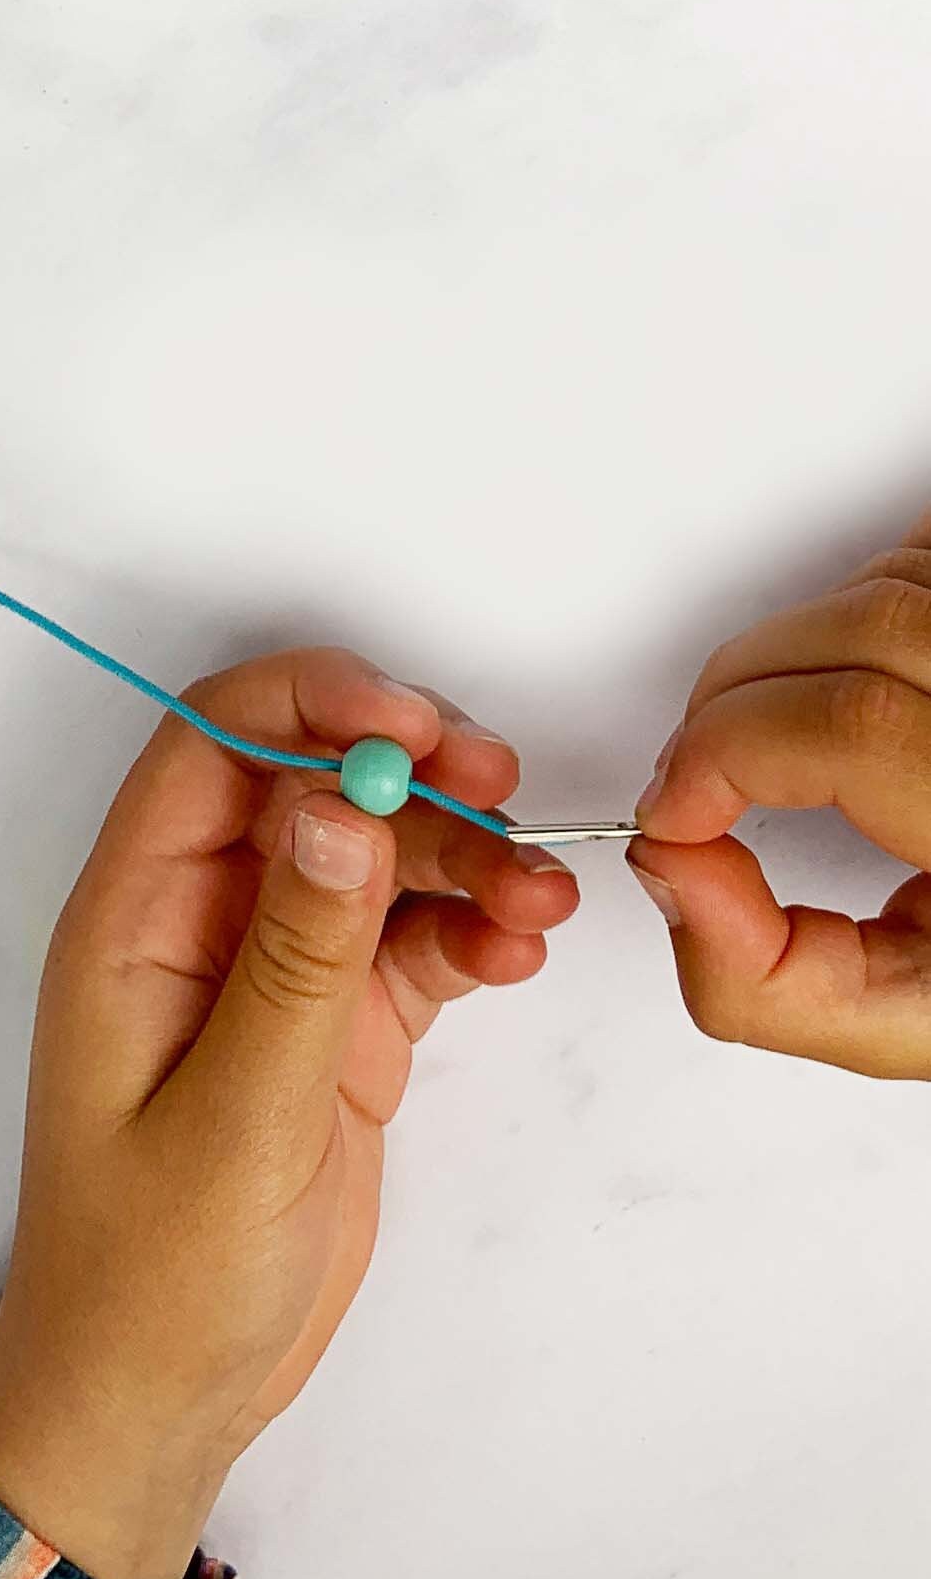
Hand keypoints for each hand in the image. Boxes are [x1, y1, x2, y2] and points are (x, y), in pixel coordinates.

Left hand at [0, 648, 578, 1578]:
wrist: (164, 1397)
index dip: (309, 704)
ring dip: (460, 855)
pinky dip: (468, 929)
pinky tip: (519, 945)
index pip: (210, 747)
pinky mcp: (334, 1027)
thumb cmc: (155, 1272)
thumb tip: (336, 803)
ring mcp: (274, 971)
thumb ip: (294, 961)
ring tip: (539, 897)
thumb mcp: (232, 1116)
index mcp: (134, 918)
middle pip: (309, 785)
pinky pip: (407, 941)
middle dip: (409, 771)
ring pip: (374, 858)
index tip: (418, 725)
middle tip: (505, 793)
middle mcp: (201, 921)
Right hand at [629, 510, 930, 1077]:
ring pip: (881, 589)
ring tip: (777, 741)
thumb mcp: (913, 1022)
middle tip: (703, 778)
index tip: (675, 812)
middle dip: (730, 705)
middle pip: (855, 636)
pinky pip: (916, 556)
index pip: (853, 727)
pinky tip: (851, 686)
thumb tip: (672, 870)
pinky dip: (852, 612)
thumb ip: (765, 981)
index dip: (724, 753)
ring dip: (785, 661)